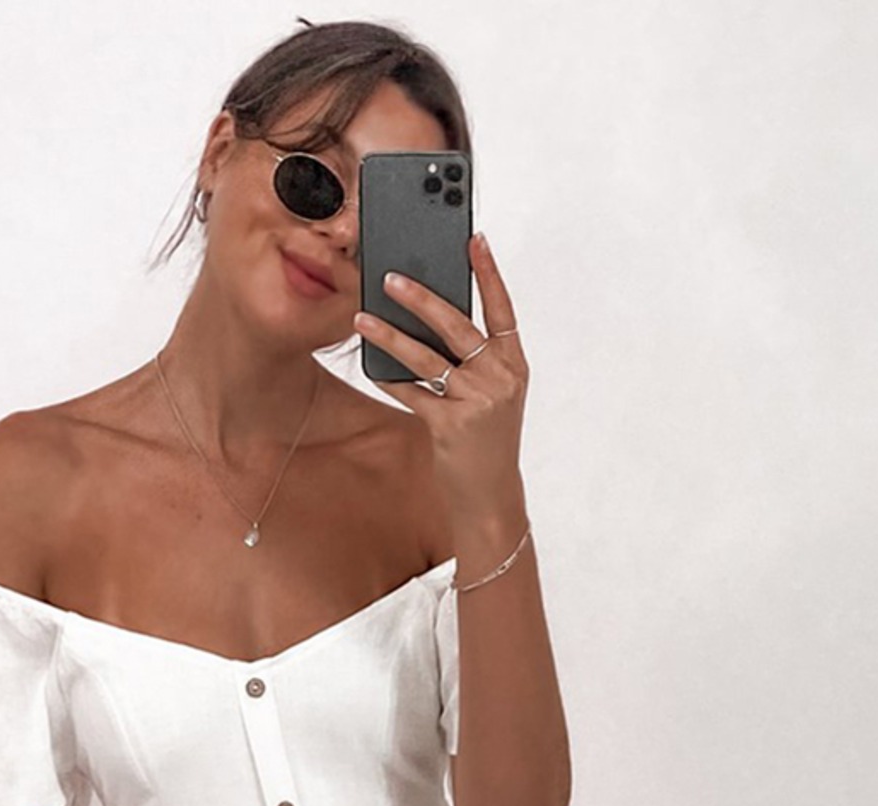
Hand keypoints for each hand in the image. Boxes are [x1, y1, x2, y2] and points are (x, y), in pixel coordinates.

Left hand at [354, 232, 528, 527]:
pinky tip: (369, 365)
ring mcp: (477, 402)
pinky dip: (388, 378)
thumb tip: (430, 318)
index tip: (474, 238)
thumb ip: (472, 360)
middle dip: (421, 298)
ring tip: (363, 319)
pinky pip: (412, 393)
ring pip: (427, 357)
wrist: (489, 495)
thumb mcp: (492, 395)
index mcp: (514, 364)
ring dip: (390, 336)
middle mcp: (500, 378)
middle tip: (389, 277)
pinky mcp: (451, 425)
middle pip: (457, 325)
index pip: (503, 309)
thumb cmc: (486, 440)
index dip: (489, 273)